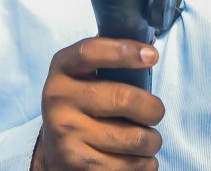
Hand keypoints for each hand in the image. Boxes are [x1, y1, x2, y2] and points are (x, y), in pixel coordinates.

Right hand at [32, 37, 164, 170]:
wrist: (54, 148)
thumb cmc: (82, 101)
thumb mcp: (83, 74)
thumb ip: (108, 60)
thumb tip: (148, 52)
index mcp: (62, 69)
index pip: (90, 53)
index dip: (123, 51)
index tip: (152, 56)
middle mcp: (59, 99)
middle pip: (122, 99)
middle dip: (152, 108)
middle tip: (156, 111)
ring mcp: (67, 134)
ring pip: (133, 138)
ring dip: (152, 140)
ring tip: (148, 138)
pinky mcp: (79, 165)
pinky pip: (129, 166)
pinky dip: (145, 163)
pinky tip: (139, 157)